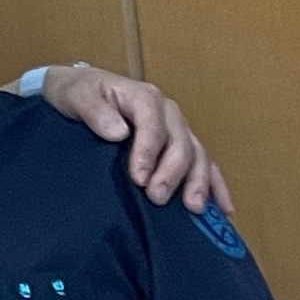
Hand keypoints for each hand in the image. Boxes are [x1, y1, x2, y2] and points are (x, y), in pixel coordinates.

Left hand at [36, 61, 233, 216]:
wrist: (77, 91)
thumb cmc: (77, 93)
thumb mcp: (76, 95)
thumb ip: (94, 111)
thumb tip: (118, 132)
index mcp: (144, 97)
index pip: (153, 126)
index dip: (149, 152)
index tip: (138, 178)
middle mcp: (167, 112)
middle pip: (180, 143)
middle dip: (172, 173)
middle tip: (157, 198)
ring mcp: (177, 129)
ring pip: (197, 155)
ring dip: (198, 182)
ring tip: (194, 207)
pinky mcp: (180, 145)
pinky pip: (204, 164)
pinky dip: (215, 185)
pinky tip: (223, 209)